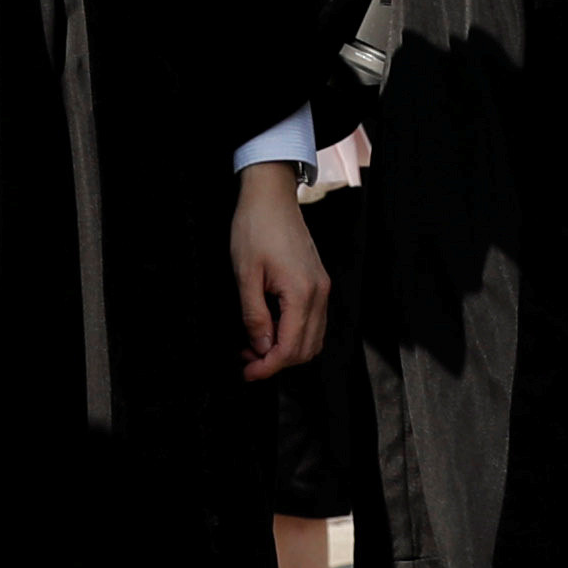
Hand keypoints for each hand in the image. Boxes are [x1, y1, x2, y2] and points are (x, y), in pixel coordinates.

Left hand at [231, 161, 329, 376]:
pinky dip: (294, 333)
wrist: (271, 196)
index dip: (269, 367)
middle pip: (306, 349)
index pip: (291, 348)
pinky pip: (313, 321)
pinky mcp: (318, 282)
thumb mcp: (246, 274)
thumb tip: (261, 348)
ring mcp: (322, 288)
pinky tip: (270, 328)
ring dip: (286, 350)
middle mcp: (319, 293)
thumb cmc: (255, 228)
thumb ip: (255, 316)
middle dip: (277, 362)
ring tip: (255, 345)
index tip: (247, 372)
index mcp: (302, 293)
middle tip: (247, 360)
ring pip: (313, 338)